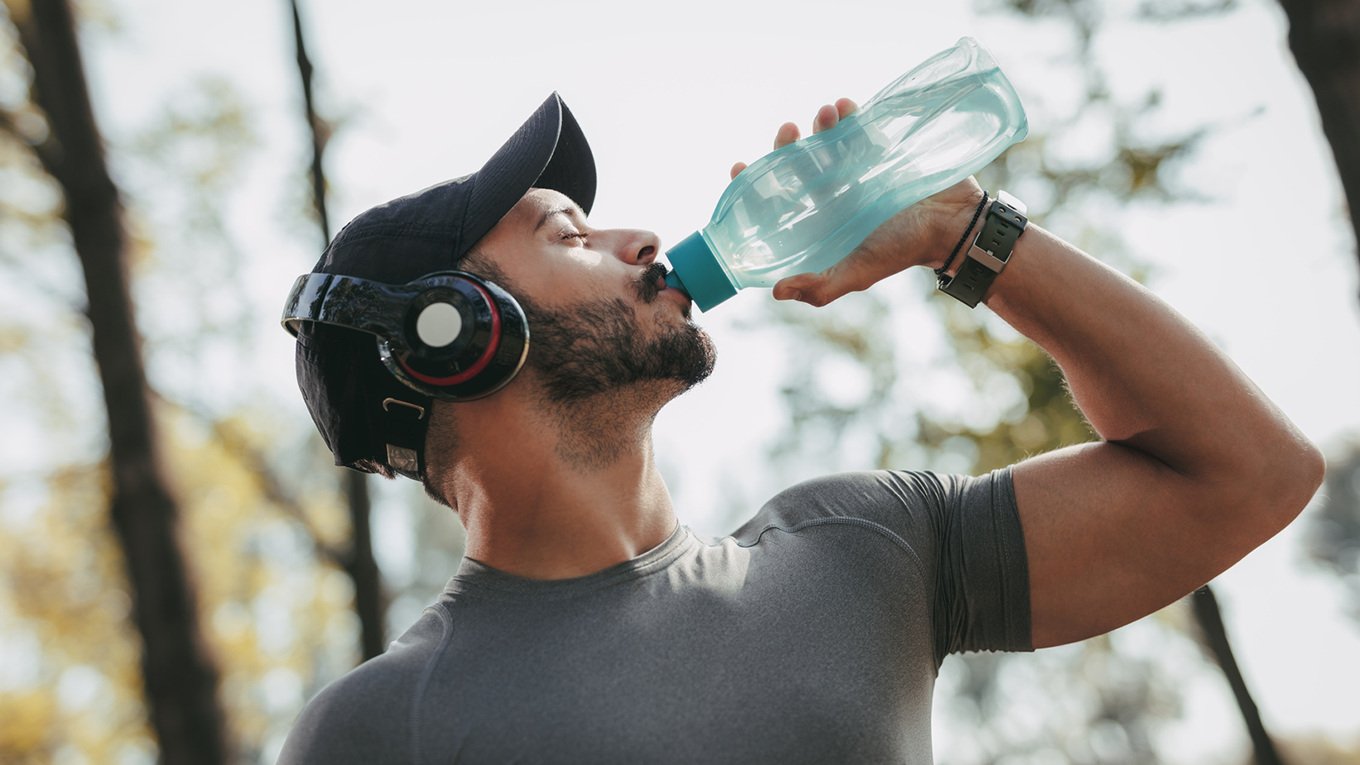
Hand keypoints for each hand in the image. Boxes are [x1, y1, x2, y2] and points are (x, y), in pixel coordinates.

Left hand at [731, 100, 983, 306]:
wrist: (955, 226)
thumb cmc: (903, 251)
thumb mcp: (858, 273)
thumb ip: (820, 286)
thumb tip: (776, 290)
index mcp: (817, 218)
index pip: (776, 198)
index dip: (754, 183)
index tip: (741, 166)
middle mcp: (830, 191)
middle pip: (795, 162)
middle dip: (785, 143)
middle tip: (788, 131)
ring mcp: (854, 167)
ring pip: (824, 138)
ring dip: (818, 122)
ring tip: (825, 114)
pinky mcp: (879, 147)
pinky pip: (857, 123)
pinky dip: (847, 111)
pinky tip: (843, 106)